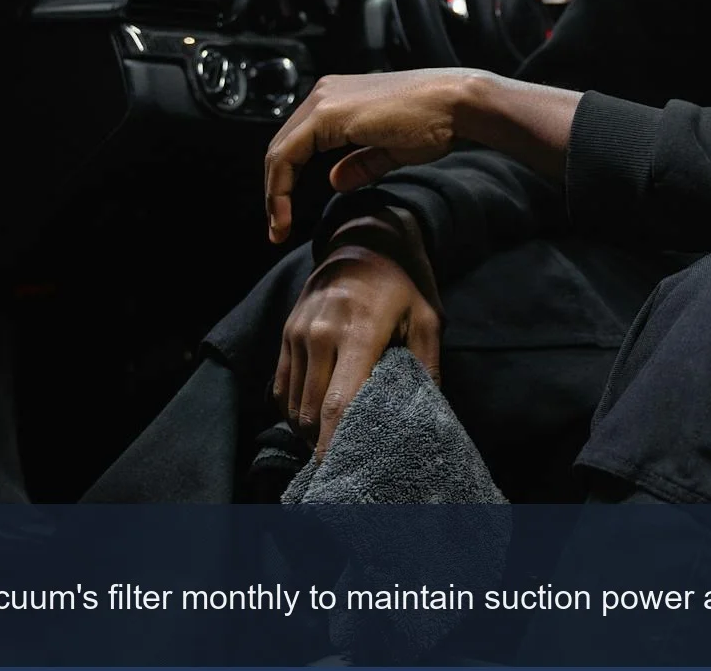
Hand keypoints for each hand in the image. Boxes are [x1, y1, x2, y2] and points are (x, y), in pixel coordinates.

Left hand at [264, 69, 481, 243]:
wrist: (456, 105)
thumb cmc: (435, 122)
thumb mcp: (390, 149)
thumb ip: (360, 163)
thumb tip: (334, 181)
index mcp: (338, 98)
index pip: (297, 143)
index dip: (286, 181)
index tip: (287, 216)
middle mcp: (325, 93)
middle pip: (282, 147)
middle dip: (275, 191)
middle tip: (278, 227)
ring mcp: (324, 101)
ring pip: (279, 152)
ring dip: (274, 194)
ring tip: (278, 227)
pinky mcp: (326, 114)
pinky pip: (287, 155)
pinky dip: (279, 188)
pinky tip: (284, 214)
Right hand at [272, 244, 441, 457]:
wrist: (363, 241)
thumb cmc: (402, 284)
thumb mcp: (427, 318)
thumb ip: (427, 366)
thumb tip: (429, 413)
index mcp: (360, 331)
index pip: (340, 401)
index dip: (336, 441)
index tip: (341, 468)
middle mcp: (322, 333)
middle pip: (313, 410)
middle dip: (324, 443)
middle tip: (344, 462)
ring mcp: (298, 332)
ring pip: (294, 403)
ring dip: (308, 430)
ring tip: (331, 442)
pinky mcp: (285, 333)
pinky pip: (282, 387)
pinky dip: (294, 411)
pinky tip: (314, 420)